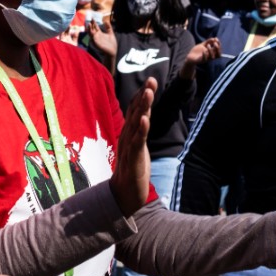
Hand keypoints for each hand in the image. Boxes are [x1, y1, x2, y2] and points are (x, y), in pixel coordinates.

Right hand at [86, 20, 116, 57]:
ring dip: (89, 29)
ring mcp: (96, 40)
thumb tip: (106, 21)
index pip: (95, 27)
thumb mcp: (111, 33)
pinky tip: (91, 32)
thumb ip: (108, 28)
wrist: (113, 51)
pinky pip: (93, 39)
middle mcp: (97, 36)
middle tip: (90, 19)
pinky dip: (91, 35)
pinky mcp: (96, 43)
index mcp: (100, 33)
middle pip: (92, 29)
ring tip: (89, 24)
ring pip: (91, 34)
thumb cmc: (112, 44)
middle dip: (91, 24)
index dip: (94, 22)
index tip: (92, 17)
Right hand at [109, 77, 154, 216]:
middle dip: (143, 96)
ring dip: (142, 108)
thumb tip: (142, 116)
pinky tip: (144, 120)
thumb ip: (139, 131)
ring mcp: (129, 147)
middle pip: (135, 112)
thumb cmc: (133, 170)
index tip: (151, 81)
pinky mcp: (133, 159)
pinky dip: (141, 130)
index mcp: (130, 133)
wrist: (124, 195)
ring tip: (148, 93)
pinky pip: (137, 142)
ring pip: (136, 124)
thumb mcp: (138, 146)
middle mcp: (127, 137)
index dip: (142, 95)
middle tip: (151, 80)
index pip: (135, 110)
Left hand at [184, 38, 220, 68]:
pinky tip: (203, 50)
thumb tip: (214, 38)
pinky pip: (205, 59)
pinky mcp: (201, 61)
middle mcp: (210, 56)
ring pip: (212, 57)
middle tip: (214, 43)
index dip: (219, 44)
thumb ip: (208, 41)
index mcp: (211, 52)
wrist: (190, 57)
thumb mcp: (203, 45)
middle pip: (218, 54)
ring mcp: (206, 59)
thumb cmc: (197, 51)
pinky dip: (205, 54)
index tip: (216, 39)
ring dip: (211, 50)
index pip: (219, 50)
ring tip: (208, 45)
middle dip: (217, 48)